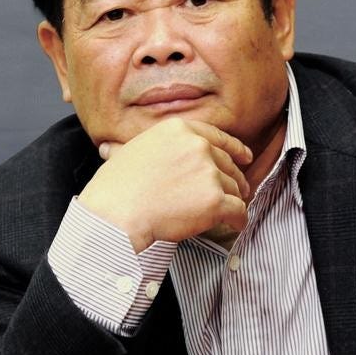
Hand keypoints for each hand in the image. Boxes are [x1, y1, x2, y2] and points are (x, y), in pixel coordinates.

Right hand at [78, 118, 252, 252]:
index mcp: (179, 130)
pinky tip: (235, 224)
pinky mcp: (215, 201)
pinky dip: (239, 219)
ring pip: (234, 188)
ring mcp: (208, 173)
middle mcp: (198, 146)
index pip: (217, 137)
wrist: (116, 216)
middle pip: (227, 164)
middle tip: (239, 189)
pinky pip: (238, 211)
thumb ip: (139, 149)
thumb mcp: (126, 152)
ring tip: (230, 211)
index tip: (245, 157)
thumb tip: (110, 149)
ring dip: (234, 200)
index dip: (235, 149)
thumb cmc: (114, 188)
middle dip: (235, 178)